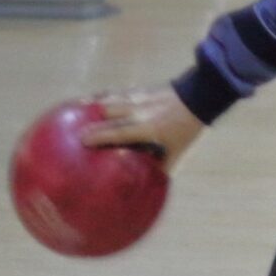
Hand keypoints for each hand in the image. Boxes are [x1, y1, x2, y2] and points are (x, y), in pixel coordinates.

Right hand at [80, 86, 205, 168]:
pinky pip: (118, 92)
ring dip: (94, 105)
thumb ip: (162, 168)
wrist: (201, 97)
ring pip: (110, 99)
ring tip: (77, 109)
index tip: (83, 141)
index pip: (119, 131)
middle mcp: (139, 111)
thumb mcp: (178, 153)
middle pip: (108, 113)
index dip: (99, 136)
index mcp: (148, 128)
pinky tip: (95, 99)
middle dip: (90, 121)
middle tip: (74, 130)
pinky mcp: (141, 89)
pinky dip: (105, 96)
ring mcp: (139, 97)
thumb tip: (149, 186)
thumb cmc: (188, 130)